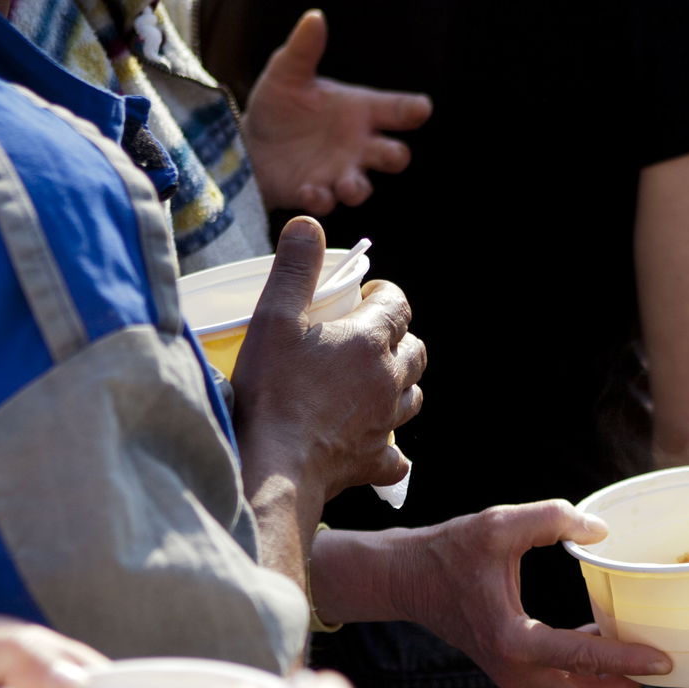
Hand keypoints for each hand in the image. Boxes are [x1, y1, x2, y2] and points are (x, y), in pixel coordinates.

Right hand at [233, 216, 424, 499]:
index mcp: (371, 340)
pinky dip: (389, 447)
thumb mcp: (274, 316)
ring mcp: (386, 423)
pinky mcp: (374, 460)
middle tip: (369, 337)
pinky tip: (373, 444)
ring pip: (412, 397)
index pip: (398, 305)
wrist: (276, 463)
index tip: (367, 296)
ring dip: (398, 386)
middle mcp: (389, 380)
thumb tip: (307, 224)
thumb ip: (294, 267)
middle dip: (400, 339)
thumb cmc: (273, 388)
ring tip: (372, 383)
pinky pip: (395, 455)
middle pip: (415, 351)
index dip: (386, 296)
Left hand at [242, 9, 432, 215]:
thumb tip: (315, 17)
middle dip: (394, 156)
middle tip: (389, 153)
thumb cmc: (279, 106)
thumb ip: (304, 49)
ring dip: (358, 188)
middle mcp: (357, 146)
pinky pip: (326, 202)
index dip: (412, 110)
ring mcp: (339, 173)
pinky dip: (320, 198)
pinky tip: (309, 190)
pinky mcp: (316, 194)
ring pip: (362, 188)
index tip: (422, 108)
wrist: (250, 143)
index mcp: (359, 111)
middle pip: (393, 155)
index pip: (396, 110)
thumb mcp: (287, 72)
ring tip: (348, 186)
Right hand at [393, 501, 674, 687]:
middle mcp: (513, 668)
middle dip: (628, 684)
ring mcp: (510, 673)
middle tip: (663, 661)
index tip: (664, 661)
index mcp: (514, 640)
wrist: (404, 578)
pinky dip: (587, 667)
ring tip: (642, 647)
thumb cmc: (448, 551)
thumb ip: (552, 519)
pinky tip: (604, 633)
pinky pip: (559, 678)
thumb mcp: (500, 524)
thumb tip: (601, 530)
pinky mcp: (509, 667)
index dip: (629, 660)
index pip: (584, 658)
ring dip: (609, 678)